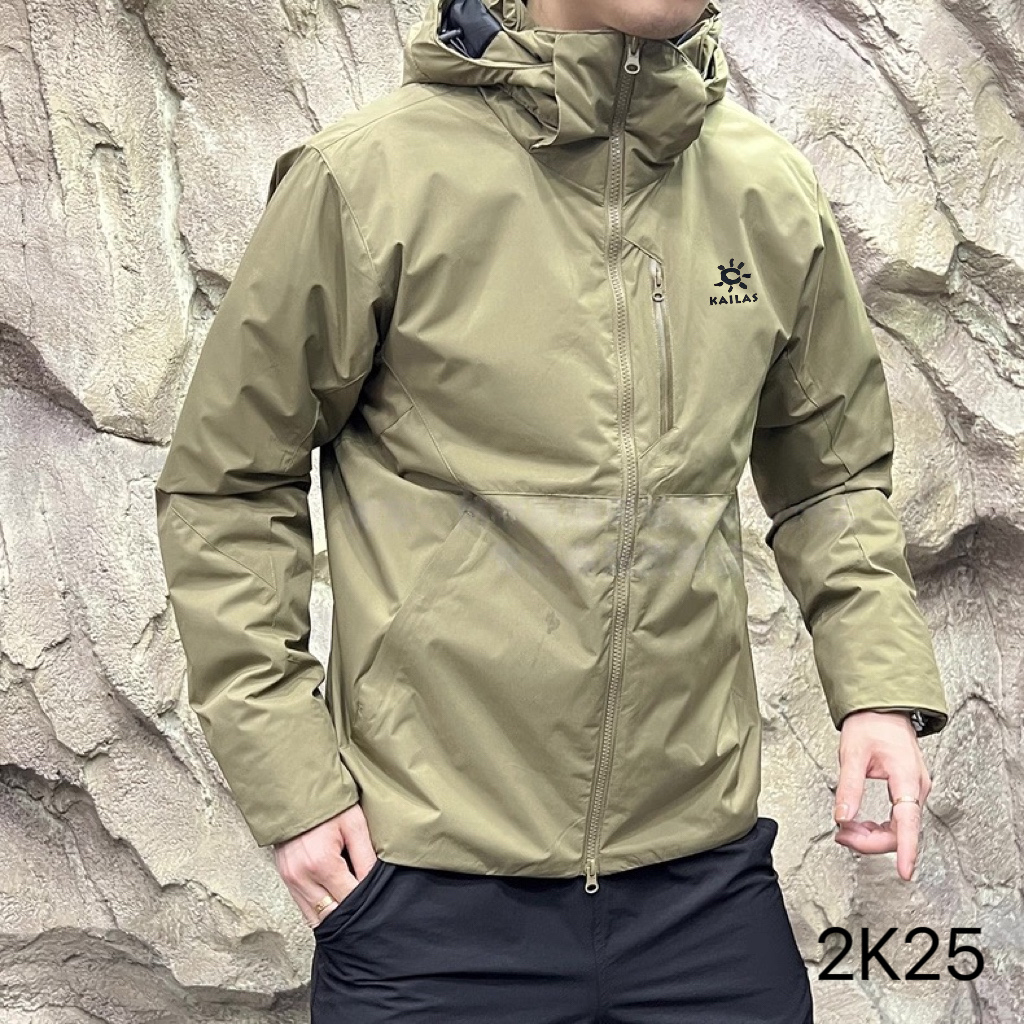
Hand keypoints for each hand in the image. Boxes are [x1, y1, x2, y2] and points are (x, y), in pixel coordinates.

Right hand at [272, 802, 377, 927]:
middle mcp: (302, 876)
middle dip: (350, 914)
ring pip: (314, 917)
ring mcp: (290, 880)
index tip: (377, 898)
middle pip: (330, 915)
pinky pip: (303, 906)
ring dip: (333, 914)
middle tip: (367, 906)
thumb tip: (375, 885)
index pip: (349, 900)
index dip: (366, 902)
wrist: (294, 790)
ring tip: (350, 904)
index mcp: (322, 863)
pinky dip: (319, 908)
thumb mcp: (354, 824)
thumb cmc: (327, 804)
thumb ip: (366, 858)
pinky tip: (333, 899)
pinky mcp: (284, 878)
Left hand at [832, 710, 932, 880]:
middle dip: (870, 840)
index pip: (908, 820)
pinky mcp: (908, 793)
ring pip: (898, 828)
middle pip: (900, 830)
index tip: (905, 871)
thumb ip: (848, 787)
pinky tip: (859, 824)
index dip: (906, 848)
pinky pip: (897, 820)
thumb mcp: (852, 753)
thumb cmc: (871, 725)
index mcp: (906, 777)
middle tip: (841, 835)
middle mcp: (916, 787)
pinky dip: (877, 827)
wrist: (882, 709)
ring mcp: (914, 791)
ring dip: (872, 835)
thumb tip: (842, 817)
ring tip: (845, 830)